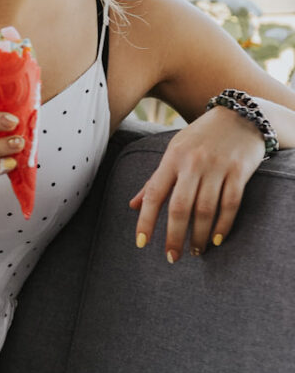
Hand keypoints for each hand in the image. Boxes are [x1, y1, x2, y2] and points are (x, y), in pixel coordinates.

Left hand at [129, 105, 265, 261]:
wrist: (240, 115)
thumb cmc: (201, 137)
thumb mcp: (174, 151)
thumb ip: (155, 179)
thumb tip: (133, 205)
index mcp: (172, 159)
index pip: (154, 194)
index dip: (146, 221)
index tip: (141, 244)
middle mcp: (193, 163)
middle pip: (180, 207)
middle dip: (174, 236)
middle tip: (172, 257)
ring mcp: (217, 167)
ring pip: (205, 209)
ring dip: (199, 235)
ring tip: (195, 251)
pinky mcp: (239, 171)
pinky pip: (230, 204)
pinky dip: (223, 225)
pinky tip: (217, 240)